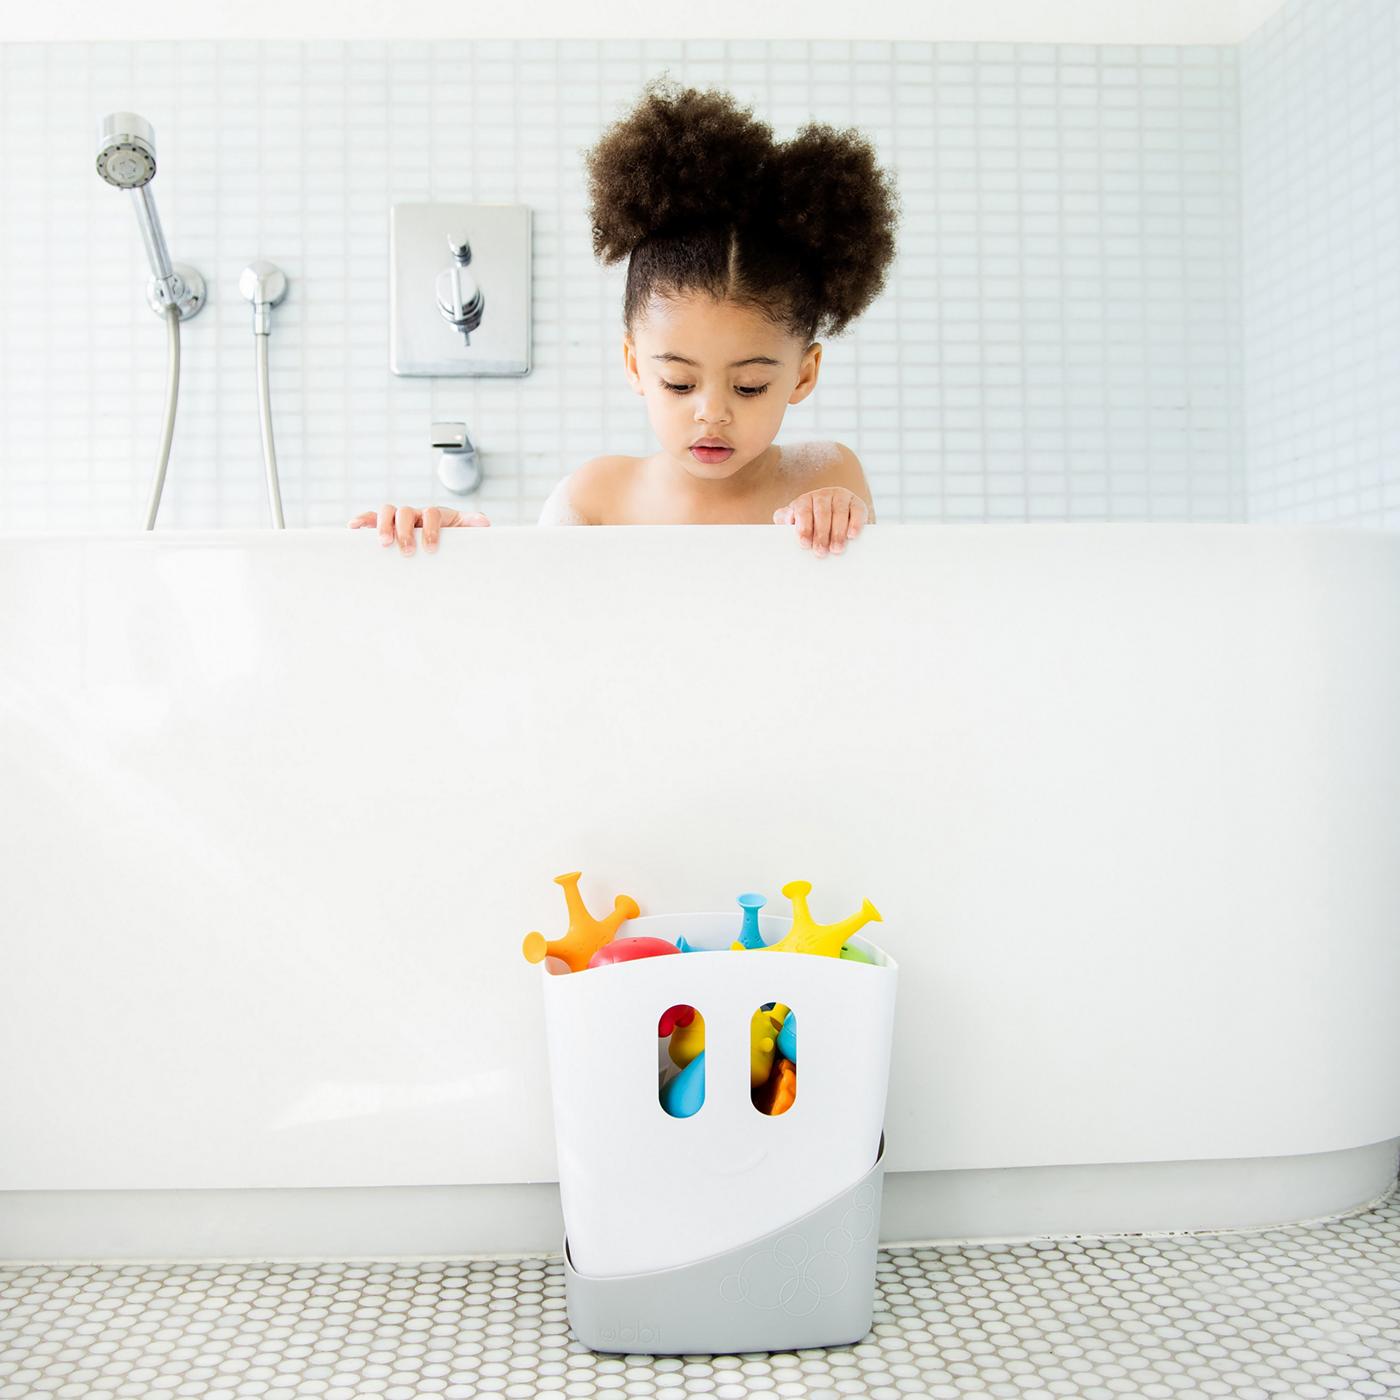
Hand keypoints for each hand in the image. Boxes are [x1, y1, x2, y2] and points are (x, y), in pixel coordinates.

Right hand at [348, 503, 490, 554]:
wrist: (439, 547)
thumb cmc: (450, 542)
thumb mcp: (464, 534)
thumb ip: (473, 526)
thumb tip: (483, 522)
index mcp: (434, 515)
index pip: (431, 514)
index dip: (431, 529)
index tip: (431, 549)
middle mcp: (414, 514)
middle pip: (406, 512)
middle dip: (405, 531)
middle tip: (407, 551)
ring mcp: (397, 519)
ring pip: (387, 512)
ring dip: (383, 526)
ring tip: (383, 544)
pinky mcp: (383, 527)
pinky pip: (370, 518)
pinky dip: (361, 520)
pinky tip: (353, 528)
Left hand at [773, 487, 868, 556]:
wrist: (834, 520)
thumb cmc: (810, 525)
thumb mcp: (795, 522)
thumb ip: (784, 519)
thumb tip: (787, 519)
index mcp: (805, 500)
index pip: (803, 511)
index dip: (804, 527)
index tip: (804, 543)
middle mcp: (823, 495)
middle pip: (822, 513)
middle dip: (821, 534)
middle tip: (820, 551)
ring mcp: (841, 497)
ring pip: (840, 513)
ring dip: (838, 532)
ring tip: (836, 549)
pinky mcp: (857, 503)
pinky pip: (857, 511)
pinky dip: (855, 523)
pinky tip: (852, 535)